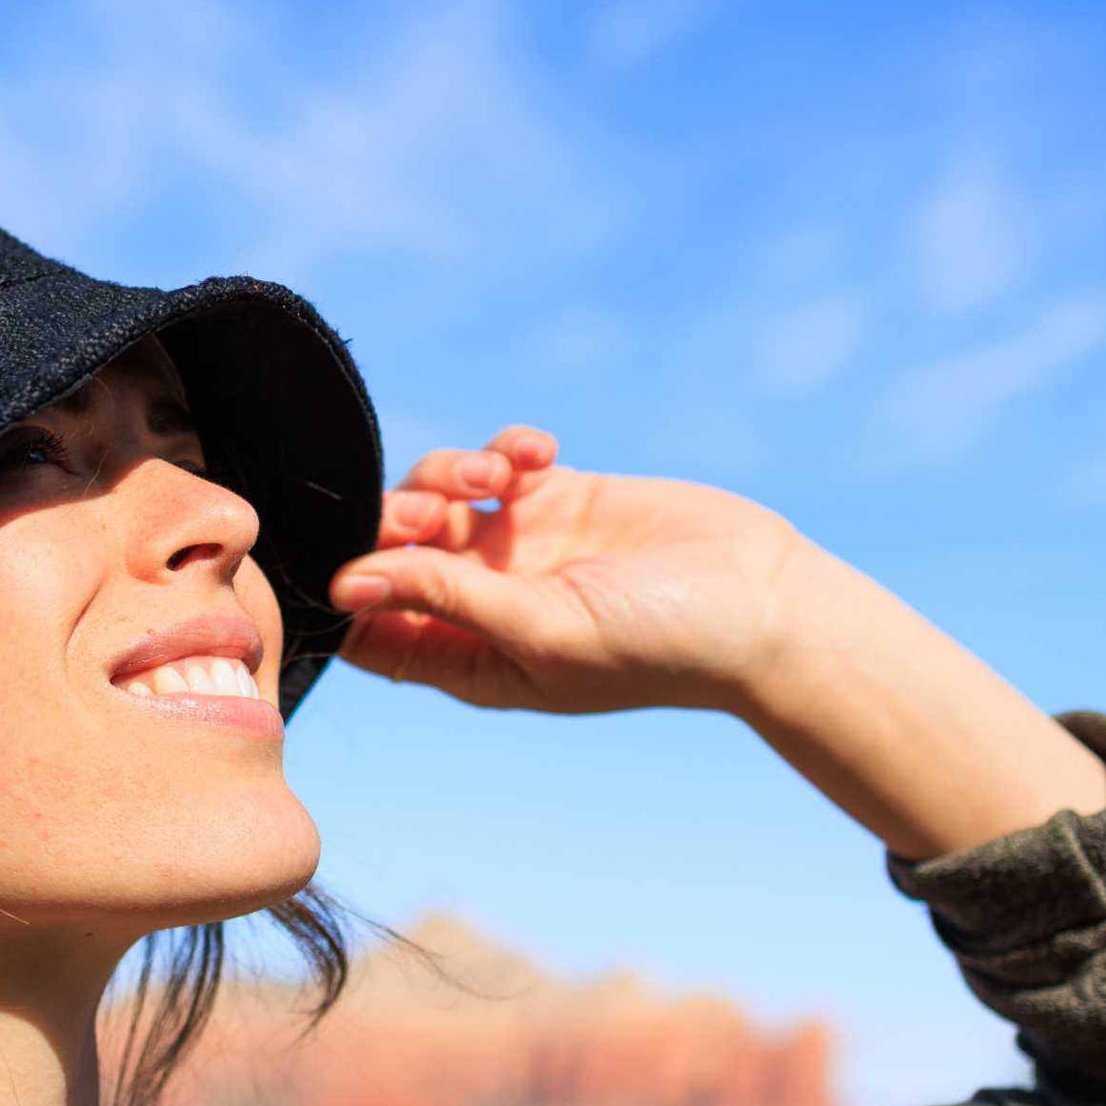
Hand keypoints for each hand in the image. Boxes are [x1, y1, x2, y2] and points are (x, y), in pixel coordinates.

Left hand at [329, 428, 807, 715]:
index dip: (346, 589)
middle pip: (393, 550)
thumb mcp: (540, 630)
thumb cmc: (657, 644)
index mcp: (471, 659)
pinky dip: (505, 447)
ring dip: (448, 473)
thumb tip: (349, 583)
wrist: (761, 604)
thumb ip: (446, 598)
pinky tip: (538, 454)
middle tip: (434, 513)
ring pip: (437, 495)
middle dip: (396, 521)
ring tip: (494, 476)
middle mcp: (485, 603)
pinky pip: (500, 459)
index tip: (344, 557)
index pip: (371, 630)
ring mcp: (521, 546)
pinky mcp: (559, 496)